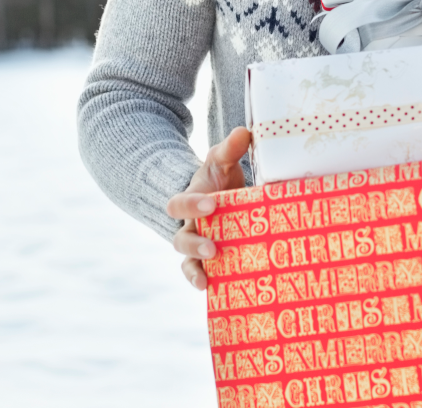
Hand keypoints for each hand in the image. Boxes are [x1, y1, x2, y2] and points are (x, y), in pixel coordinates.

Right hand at [165, 127, 251, 289]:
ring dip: (196, 270)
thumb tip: (243, 132)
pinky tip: (213, 289)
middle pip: (180, 239)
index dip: (191, 204)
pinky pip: (201, 275)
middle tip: (213, 247)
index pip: (178, 203)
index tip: (211, 203)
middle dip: (195, 244)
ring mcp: (197, 246)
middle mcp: (189, 227)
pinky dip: (203, 282)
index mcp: (189, 201)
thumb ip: (230, 148)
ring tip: (207, 278)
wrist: (217, 199)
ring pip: (187, 262)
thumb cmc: (219, 180)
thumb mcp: (222, 162)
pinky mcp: (209, 262)